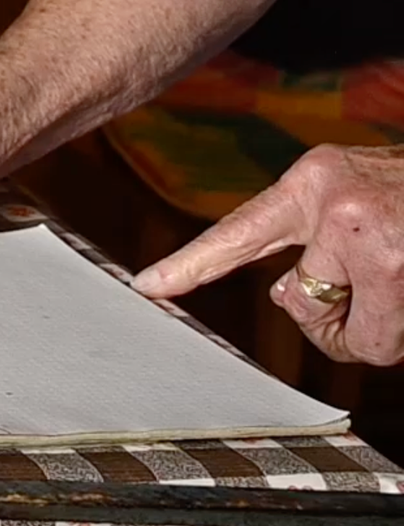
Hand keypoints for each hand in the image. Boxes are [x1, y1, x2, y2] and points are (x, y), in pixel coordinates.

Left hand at [132, 144, 403, 364]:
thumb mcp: (360, 191)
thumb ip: (316, 236)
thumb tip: (288, 296)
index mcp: (314, 183)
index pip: (240, 230)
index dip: (191, 263)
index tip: (146, 286)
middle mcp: (337, 208)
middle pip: (304, 307)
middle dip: (340, 317)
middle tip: (379, 290)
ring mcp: (378, 243)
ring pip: (362, 337)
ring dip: (387, 327)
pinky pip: (391, 342)